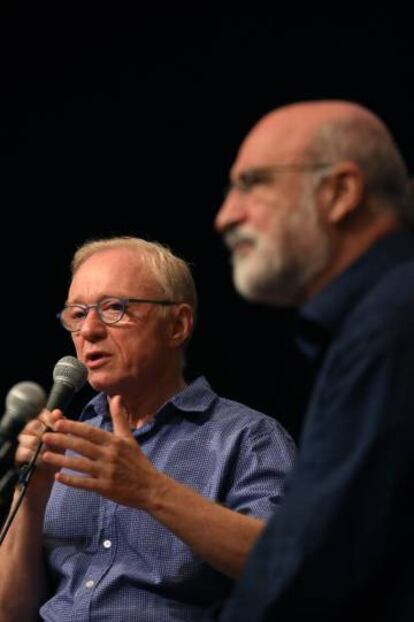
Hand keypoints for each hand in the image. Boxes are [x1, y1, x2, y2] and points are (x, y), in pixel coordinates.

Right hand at [15, 409, 64, 489]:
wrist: (44, 484)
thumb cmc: (54, 461)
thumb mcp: (61, 442)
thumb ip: (61, 427)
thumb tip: (58, 412)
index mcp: (40, 428)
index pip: (40, 414)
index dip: (49, 416)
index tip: (58, 419)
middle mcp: (28, 435)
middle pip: (32, 424)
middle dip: (45, 430)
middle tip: (53, 437)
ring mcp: (21, 446)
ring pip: (26, 438)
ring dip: (40, 444)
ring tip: (49, 451)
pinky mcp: (17, 459)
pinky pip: (23, 453)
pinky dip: (35, 456)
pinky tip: (44, 461)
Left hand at [42, 396, 160, 508]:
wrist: (150, 487)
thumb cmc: (138, 462)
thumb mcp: (129, 438)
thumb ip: (119, 418)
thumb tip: (116, 397)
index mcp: (114, 442)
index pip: (90, 432)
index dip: (73, 427)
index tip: (58, 422)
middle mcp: (109, 455)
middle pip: (82, 446)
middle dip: (62, 440)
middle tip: (45, 436)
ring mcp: (106, 472)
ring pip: (79, 464)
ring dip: (61, 460)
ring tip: (45, 456)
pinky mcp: (104, 487)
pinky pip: (84, 483)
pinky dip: (71, 480)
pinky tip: (58, 477)